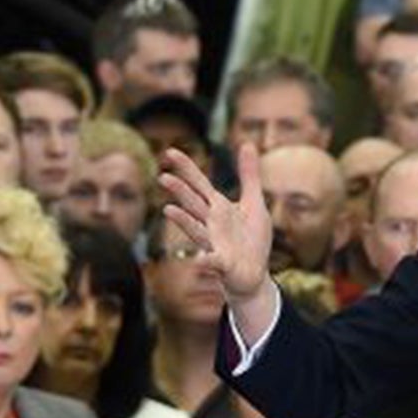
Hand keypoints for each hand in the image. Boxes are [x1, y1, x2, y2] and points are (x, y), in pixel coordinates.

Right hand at [158, 144, 271, 303]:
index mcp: (218, 207)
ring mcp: (214, 243)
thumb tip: (248, 142)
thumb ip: (249, 175)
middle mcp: (211, 224)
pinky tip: (199, 260)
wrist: (254, 275)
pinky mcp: (222, 263)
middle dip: (180, 192)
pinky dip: (206, 261)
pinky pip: (212, 262)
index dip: (186, 168)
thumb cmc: (251, 238)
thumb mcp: (254, 202)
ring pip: (195, 230)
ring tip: (167, 210)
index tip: (170, 151)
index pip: (198, 183)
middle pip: (193, 204)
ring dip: (182, 221)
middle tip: (163, 177)